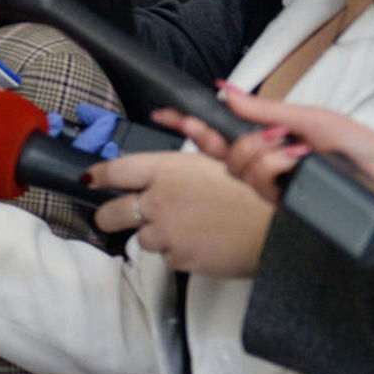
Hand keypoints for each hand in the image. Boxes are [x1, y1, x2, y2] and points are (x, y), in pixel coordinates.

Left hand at [87, 149, 274, 277]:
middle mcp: (159, 201)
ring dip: (157, 233)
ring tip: (189, 226)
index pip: (115, 171)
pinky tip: (203, 241)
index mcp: (168, 169)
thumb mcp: (223, 152)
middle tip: (118, 214)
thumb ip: (191, 138)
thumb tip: (166, 114)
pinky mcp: (179, 259)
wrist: (281, 228)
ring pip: (142, 238)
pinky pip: (169, 256)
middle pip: (110, 213)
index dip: (99, 176)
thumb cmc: (258, 188)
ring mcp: (167, 233)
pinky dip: (180, 251)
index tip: (92, 179)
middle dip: (110, 215)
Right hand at [159, 87, 373, 225]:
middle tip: (235, 129)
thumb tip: (228, 91)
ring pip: (238, 167)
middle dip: (227, 138)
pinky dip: (275, 167)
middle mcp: (268, 163)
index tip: (165, 112)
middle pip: (222, 152)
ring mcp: (273, 186)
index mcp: (274, 139)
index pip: (221, 131)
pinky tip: (297, 162)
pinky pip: (259, 182)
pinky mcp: (281, 204)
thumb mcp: (315, 119)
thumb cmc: (365, 154)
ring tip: (297, 149)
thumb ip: (267, 109)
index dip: (190, 123)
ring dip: (262, 153)